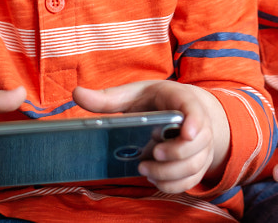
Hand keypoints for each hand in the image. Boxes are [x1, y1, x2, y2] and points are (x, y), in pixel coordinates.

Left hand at [73, 81, 230, 192]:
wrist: (183, 111)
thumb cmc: (156, 101)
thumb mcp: (134, 94)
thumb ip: (107, 98)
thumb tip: (76, 93)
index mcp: (182, 100)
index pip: (195, 109)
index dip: (194, 121)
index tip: (187, 133)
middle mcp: (197, 124)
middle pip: (196, 144)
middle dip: (175, 154)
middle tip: (152, 155)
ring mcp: (200, 146)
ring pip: (193, 166)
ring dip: (169, 173)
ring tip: (144, 169)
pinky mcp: (197, 164)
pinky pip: (191, 180)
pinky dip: (172, 184)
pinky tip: (154, 179)